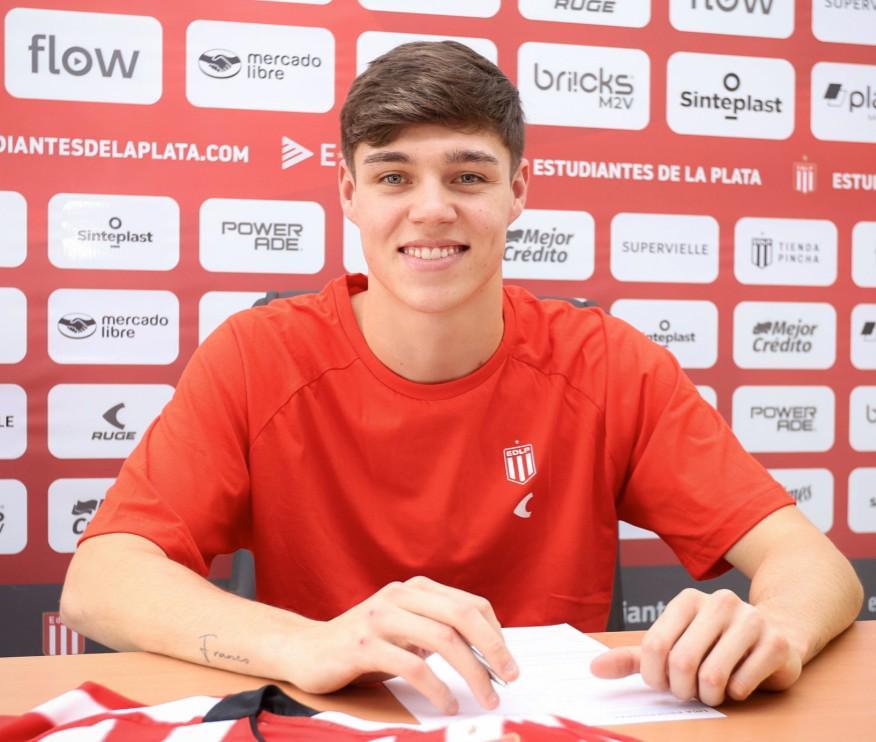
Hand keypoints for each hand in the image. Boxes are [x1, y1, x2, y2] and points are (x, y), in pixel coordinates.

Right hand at [287, 576, 517, 713]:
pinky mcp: (364, 644)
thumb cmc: (364, 643)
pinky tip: (447, 703)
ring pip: (442, 639)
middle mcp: (400, 596)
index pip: (470, 604)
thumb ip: (437, 629)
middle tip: (509, 677)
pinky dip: (438, 688)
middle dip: (493, 648)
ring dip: (472, 673)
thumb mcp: (405, 629)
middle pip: (461, 616)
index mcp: (415, 589)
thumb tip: (486, 649)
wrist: (307, 649)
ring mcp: (381, 618)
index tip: (507, 661)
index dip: (495, 633)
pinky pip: (413, 665)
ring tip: (485, 696)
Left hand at [590, 588, 802, 705]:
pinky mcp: (776, 642)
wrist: (777, 633)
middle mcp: (719, 603)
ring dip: (709, 696)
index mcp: (687, 600)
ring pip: (712, 676)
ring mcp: (751, 620)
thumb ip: (634, 658)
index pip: (654, 646)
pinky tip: (741, 682)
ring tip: (715, 689)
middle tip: (691, 690)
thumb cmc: (715, 644)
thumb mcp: (673, 646)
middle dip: (682, 689)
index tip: (664, 683)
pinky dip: (736, 695)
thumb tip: (594, 668)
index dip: (655, 676)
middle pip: (681, 663)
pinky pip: (743, 684)